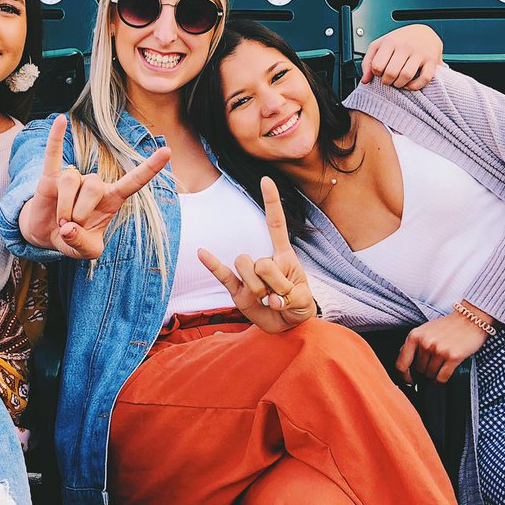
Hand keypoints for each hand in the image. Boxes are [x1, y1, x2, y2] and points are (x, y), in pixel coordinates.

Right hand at [19, 114, 170, 259]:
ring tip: (61, 219)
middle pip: (94, 185)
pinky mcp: (50, 177)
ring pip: (72, 181)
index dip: (150, 168)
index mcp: (111, 200)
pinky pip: (53, 155)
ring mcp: (74, 178)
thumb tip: (67, 228)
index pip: (134, 181)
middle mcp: (95, 184)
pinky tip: (60, 120)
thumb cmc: (75, 239)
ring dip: (65, 207)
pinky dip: (56, 139)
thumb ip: (83, 244)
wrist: (47, 235)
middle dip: (80, 212)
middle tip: (71, 227)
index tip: (168, 152)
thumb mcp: (86, 252)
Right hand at [198, 177, 315, 333]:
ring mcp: (248, 275)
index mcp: (283, 255)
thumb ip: (289, 296)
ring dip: (258, 289)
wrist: (287, 324)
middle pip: (260, 260)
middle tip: (281, 298)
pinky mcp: (237, 291)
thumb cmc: (298, 306)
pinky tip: (201, 253)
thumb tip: (271, 298)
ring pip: (244, 268)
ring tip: (268, 301)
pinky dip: (212, 264)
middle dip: (273, 283)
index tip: (265, 180)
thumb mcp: (303, 301)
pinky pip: (222, 276)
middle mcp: (264, 260)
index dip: (271, 202)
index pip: (275, 224)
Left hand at [361, 25, 443, 88]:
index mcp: (390, 41)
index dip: (376, 73)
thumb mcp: (380, 46)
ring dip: (399, 84)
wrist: (425, 33)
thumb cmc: (400, 41)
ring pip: (406, 76)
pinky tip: (410, 84)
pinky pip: (424, 79)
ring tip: (398, 82)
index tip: (380, 72)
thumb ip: (368, 61)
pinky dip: (415, 86)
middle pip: (391, 73)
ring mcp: (419, 53)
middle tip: (389, 79)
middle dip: (387, 81)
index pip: (377, 65)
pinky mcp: (431, 61)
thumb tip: (365, 80)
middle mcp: (405, 46)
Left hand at [396, 308, 489, 385]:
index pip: (401, 363)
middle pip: (419, 370)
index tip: (408, 380)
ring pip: (430, 375)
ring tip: (443, 362)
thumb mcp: (425, 330)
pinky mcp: (453, 356)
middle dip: (426, 369)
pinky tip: (445, 373)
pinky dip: (442, 380)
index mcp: (414, 335)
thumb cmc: (448, 326)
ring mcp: (439, 350)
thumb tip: (403, 361)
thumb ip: (413, 344)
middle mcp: (425, 342)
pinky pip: (442, 377)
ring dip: (435, 373)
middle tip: (435, 360)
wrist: (470, 319)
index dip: (403, 376)